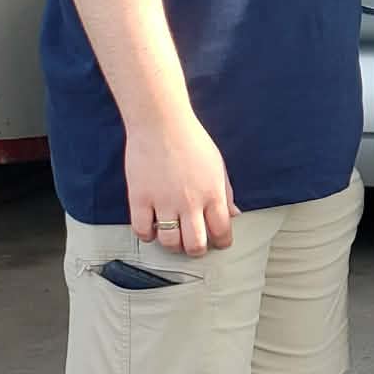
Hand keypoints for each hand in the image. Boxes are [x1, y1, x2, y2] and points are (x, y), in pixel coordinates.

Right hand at [126, 114, 236, 255]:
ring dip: (173, 245)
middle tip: (194, 245)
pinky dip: (147, 235)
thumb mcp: (218, 166)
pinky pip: (142, 230)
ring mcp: (164, 202)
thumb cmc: (192, 141)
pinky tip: (152, 228)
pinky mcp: (140, 199)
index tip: (219, 243)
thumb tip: (234, 215)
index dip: (222, 242)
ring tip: (173, 237)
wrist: (161, 123)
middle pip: (195, 244)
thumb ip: (226, 193)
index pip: (222, 231)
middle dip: (197, 250)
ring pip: (169, 242)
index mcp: (213, 194)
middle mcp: (190, 202)